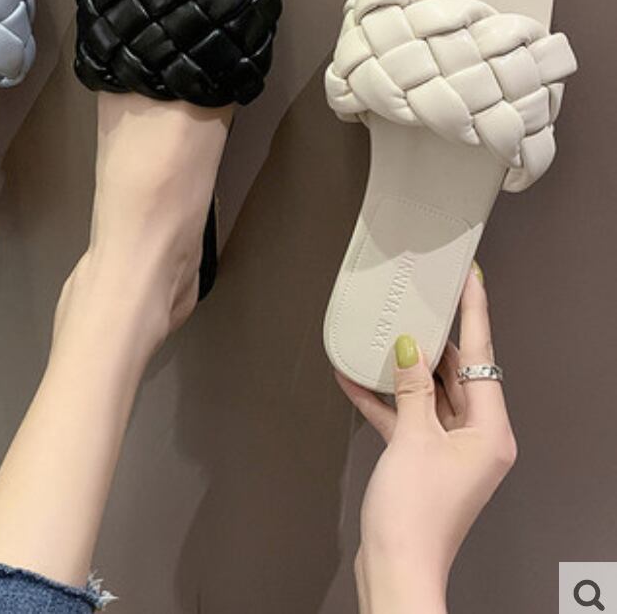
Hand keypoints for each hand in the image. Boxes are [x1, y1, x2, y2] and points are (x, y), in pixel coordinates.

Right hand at [338, 266, 515, 613]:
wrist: (396, 566)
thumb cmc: (415, 515)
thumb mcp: (412, 440)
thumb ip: (412, 390)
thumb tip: (411, 350)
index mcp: (490, 432)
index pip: (482, 358)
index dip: (475, 313)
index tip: (470, 280)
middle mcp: (476, 438)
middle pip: (456, 374)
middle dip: (432, 341)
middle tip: (419, 302)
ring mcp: (449, 449)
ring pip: (428, 394)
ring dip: (403, 371)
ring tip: (383, 336)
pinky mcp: (423, 459)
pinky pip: (407, 417)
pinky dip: (385, 400)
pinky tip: (357, 379)